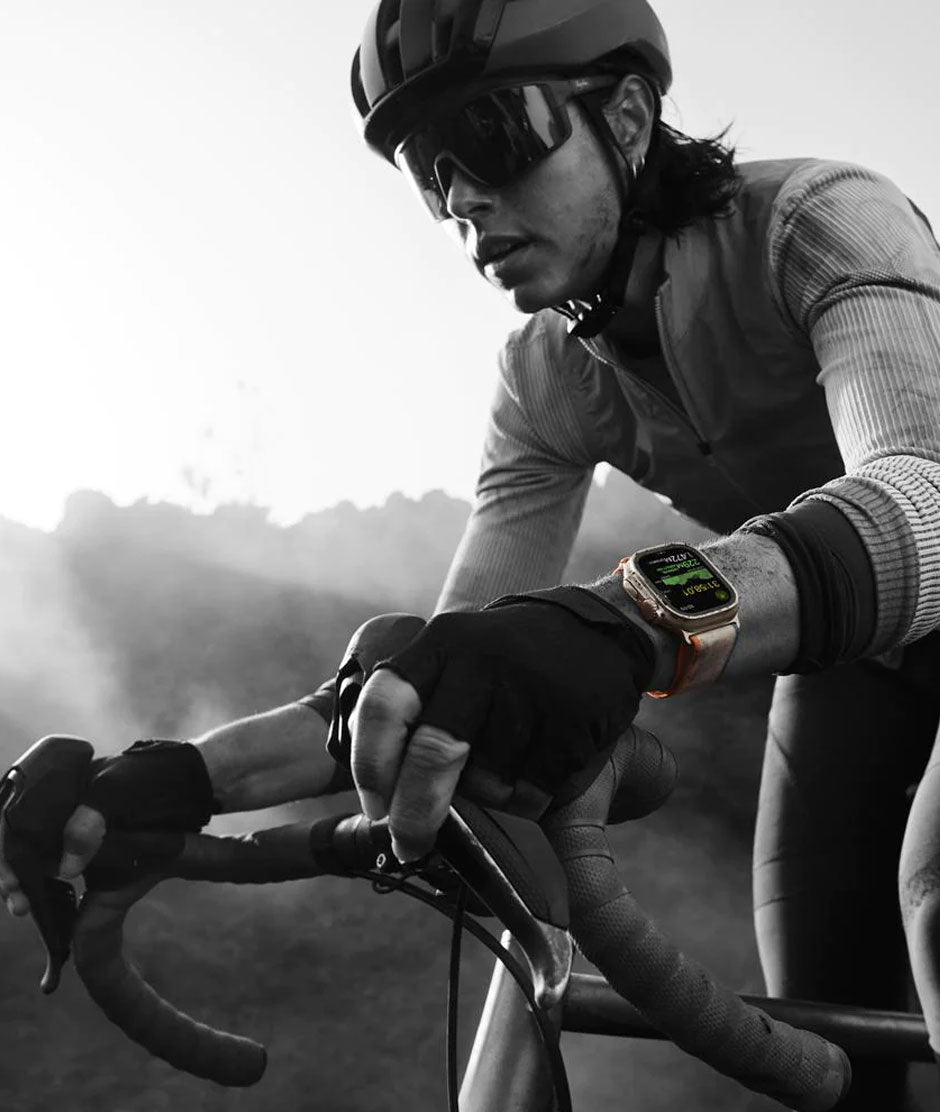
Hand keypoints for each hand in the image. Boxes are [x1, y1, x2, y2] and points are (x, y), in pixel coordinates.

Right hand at [0, 739, 214, 917]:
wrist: (191, 782)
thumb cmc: (152, 777)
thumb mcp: (118, 790)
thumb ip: (89, 821)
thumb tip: (65, 869)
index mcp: (61, 785)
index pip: (18, 818)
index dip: (9, 850)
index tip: (10, 880)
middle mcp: (64, 806)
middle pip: (26, 841)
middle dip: (15, 873)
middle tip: (18, 905)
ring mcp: (79, 825)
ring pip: (42, 857)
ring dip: (30, 882)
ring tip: (25, 908)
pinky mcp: (96, 844)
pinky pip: (67, 864)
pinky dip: (54, 883)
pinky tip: (49, 902)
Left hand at [350, 587, 654, 861]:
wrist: (595, 629)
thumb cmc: (504, 665)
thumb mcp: (453, 659)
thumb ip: (411, 710)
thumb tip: (368, 786)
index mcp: (440, 645)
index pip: (383, 708)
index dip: (370, 767)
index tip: (376, 810)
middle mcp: (480, 659)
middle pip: (431, 754)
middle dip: (415, 814)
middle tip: (410, 845)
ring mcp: (529, 684)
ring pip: (487, 781)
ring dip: (488, 800)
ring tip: (502, 777)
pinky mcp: (574, 713)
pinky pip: (534, 789)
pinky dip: (529, 801)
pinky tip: (536, 775)